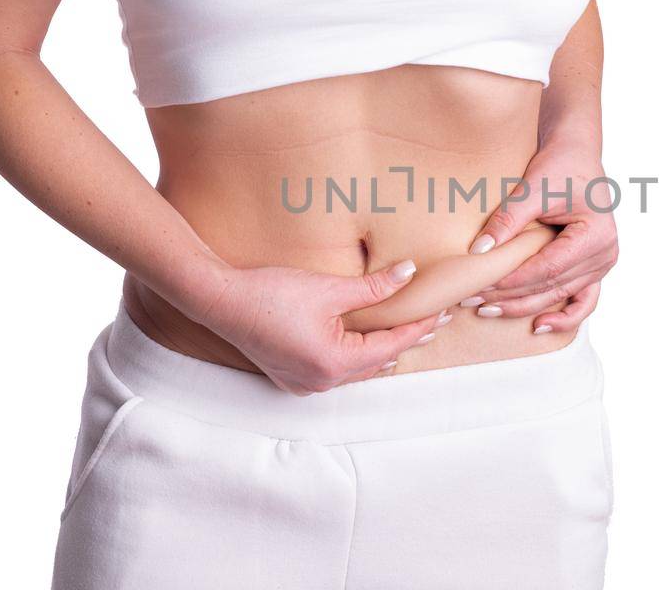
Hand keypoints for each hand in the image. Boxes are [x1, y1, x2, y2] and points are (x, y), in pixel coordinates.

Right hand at [181, 259, 447, 394]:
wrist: (220, 301)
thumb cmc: (271, 293)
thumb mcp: (328, 288)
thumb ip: (374, 287)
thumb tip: (409, 274)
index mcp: (335, 362)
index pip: (390, 346)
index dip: (416, 328)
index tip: (438, 313)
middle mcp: (322, 381)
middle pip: (376, 362)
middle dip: (404, 340)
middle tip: (432, 323)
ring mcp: (305, 384)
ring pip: (356, 370)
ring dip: (380, 351)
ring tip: (405, 333)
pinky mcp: (291, 377)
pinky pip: (335, 372)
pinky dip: (355, 357)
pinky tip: (364, 344)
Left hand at [465, 138, 617, 333]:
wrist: (576, 153)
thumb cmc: (561, 165)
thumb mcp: (533, 187)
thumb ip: (508, 219)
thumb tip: (479, 251)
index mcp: (596, 235)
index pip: (549, 268)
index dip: (514, 281)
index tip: (481, 285)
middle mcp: (605, 254)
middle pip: (553, 287)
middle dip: (511, 297)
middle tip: (474, 301)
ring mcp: (602, 264)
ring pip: (561, 296)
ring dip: (525, 307)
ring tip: (489, 311)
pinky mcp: (593, 267)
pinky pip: (583, 301)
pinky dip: (563, 316)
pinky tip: (538, 326)